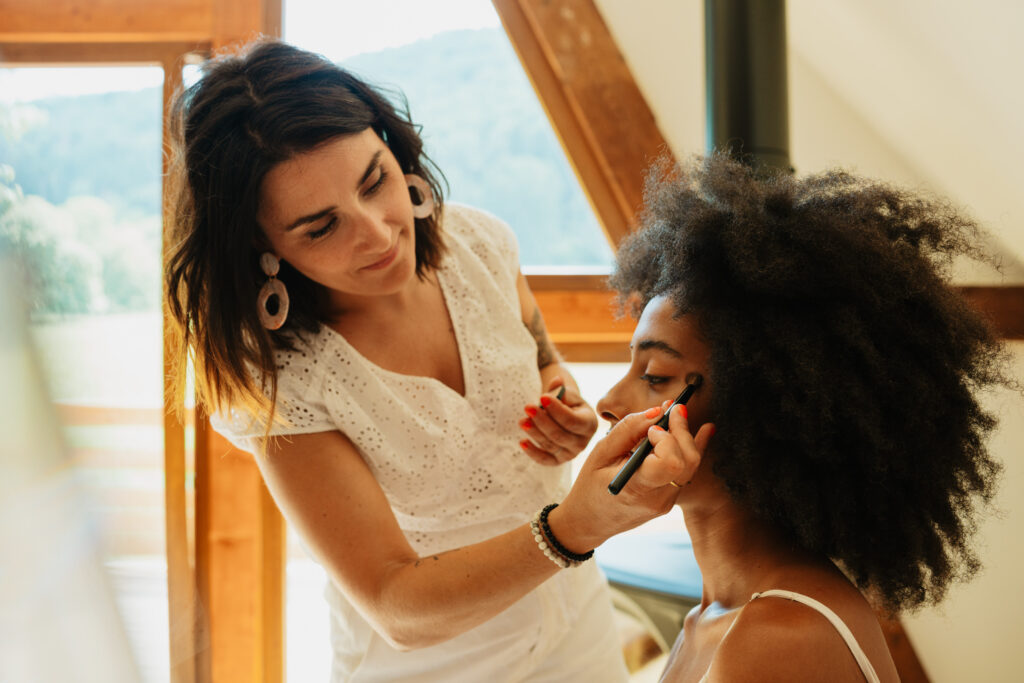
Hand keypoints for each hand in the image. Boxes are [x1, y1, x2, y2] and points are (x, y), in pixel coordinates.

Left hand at [518, 376, 598, 465]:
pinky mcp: (558, 461)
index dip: (556, 410)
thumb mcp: (568, 395)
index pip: (572, 420)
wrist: (568, 417)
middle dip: (542, 421)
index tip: (542, 397)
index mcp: (589, 424)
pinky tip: (522, 442)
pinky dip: (532, 452)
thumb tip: (557, 380)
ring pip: (550, 445)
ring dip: (534, 433)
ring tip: (522, 421)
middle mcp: (582, 442)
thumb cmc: (568, 404)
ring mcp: (570, 454)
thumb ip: (561, 390)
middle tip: (527, 407)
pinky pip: (544, 460)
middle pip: (559, 435)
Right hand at [547, 402, 714, 552]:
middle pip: (687, 461)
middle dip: (682, 430)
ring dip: (687, 436)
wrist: (590, 522)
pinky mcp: (670, 499)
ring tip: (677, 414)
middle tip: (672, 408)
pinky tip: (708, 430)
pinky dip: (693, 448)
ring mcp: (666, 502)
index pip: (670, 464)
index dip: (667, 440)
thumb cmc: (590, 486)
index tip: (652, 429)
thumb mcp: (600, 452)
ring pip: (691, 465)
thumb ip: (629, 429)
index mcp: (636, 488)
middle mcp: (657, 498)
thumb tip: (656, 411)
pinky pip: (687, 472)